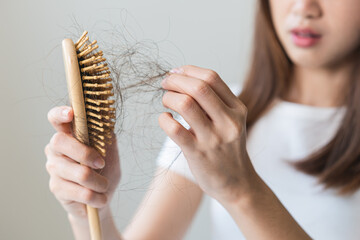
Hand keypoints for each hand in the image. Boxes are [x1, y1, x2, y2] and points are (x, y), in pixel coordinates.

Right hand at [45, 106, 120, 221]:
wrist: (102, 198)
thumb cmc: (105, 170)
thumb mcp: (110, 151)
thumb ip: (106, 136)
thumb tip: (106, 119)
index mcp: (69, 135)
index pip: (56, 118)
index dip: (60, 113)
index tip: (71, 113)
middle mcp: (56, 149)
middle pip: (60, 142)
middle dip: (85, 153)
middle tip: (101, 163)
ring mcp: (54, 168)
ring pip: (78, 172)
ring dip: (99, 181)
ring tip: (105, 186)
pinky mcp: (56, 188)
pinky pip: (81, 192)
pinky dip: (97, 196)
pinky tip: (100, 198)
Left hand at [159, 65, 258, 203]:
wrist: (237, 183)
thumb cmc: (228, 149)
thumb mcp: (231, 122)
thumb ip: (214, 102)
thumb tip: (182, 78)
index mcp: (237, 109)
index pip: (212, 78)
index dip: (189, 70)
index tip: (175, 72)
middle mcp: (228, 121)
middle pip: (199, 87)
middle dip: (176, 80)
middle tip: (165, 83)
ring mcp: (213, 138)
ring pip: (185, 104)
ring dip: (168, 97)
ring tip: (166, 101)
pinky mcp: (198, 153)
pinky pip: (174, 129)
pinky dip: (164, 119)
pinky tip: (165, 119)